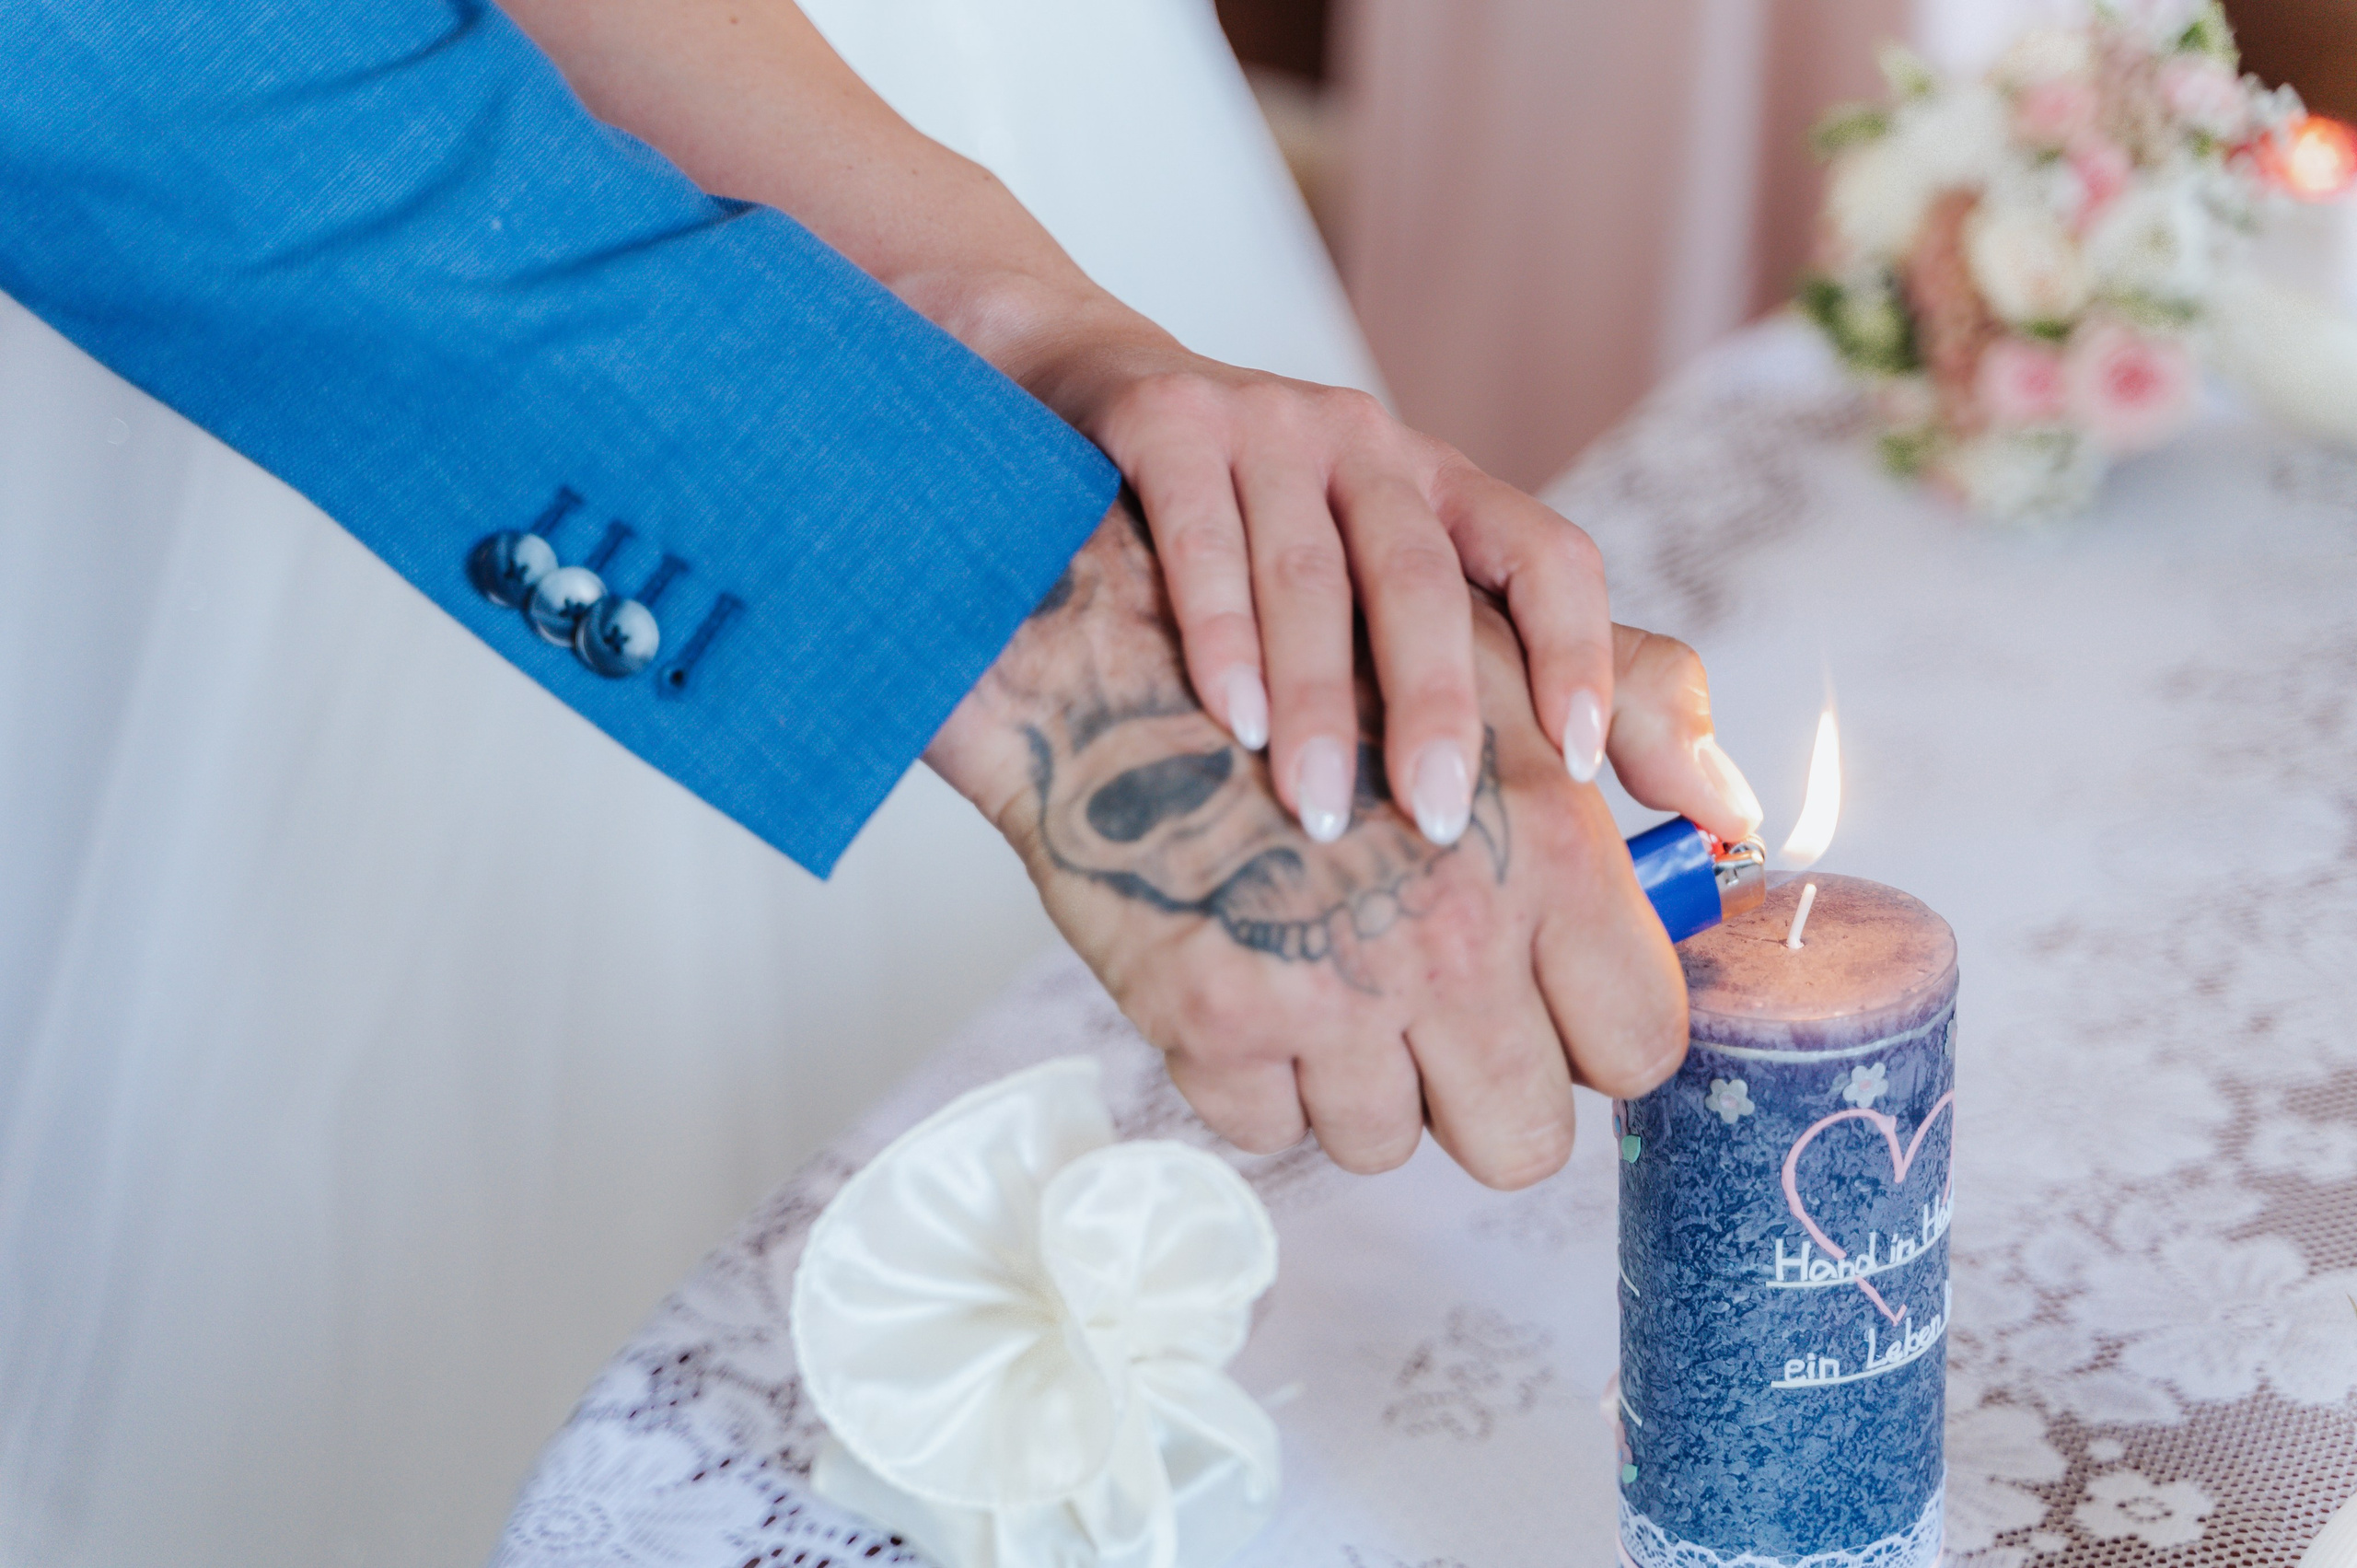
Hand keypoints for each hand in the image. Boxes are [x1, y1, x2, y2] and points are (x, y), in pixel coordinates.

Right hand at [928, 502, 1745, 1188]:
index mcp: (1551, 850)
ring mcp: (1327, 992)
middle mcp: (1453, 937)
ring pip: (1387, 1147)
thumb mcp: (1495, 637)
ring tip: (1333, 991)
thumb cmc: (1313, 637)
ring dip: (1364, 1088)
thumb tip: (1738, 818)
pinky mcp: (1209, 1025)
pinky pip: (1270, 1133)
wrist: (1097, 647)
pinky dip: (1259, 1081)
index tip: (1555, 1009)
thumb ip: (1641, 703)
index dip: (1599, 1037)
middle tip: (1448, 1039)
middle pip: (1523, 1142)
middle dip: (1490, 1102)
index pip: (1640, 1044)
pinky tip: (1251, 987)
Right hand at [1020, 326, 1750, 846]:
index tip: (1580, 764)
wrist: (1080, 400)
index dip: (1578, 652)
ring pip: (1309, 567)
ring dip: (1321, 694)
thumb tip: (1727, 812)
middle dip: (1438, 702)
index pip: (1546, 552)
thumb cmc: (1256, 543)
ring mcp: (1264, 426)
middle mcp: (1370, 446)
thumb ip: (1554, 683)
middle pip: (1425, 573)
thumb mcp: (1394, 590)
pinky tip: (1226, 717)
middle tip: (1440, 823)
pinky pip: (1200, 532)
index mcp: (1442, 491)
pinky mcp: (1164, 424)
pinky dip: (1215, 630)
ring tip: (1316, 807)